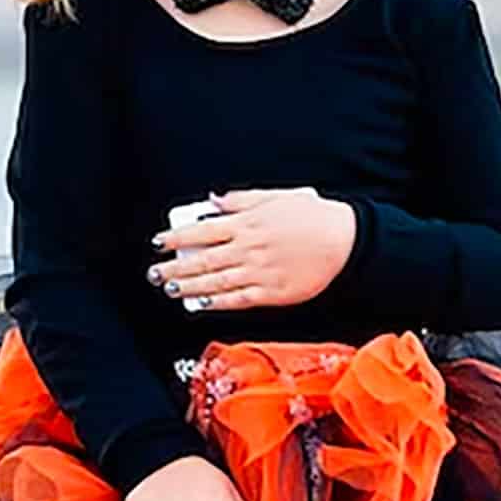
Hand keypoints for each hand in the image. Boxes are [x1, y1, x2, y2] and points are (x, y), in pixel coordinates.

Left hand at [149, 188, 354, 311]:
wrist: (346, 241)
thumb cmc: (312, 216)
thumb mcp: (274, 197)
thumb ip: (240, 200)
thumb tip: (213, 201)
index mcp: (247, 224)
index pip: (201, 231)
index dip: (176, 238)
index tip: (158, 243)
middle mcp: (248, 249)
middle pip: (202, 260)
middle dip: (174, 267)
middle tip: (155, 273)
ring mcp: (259, 272)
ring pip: (215, 282)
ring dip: (189, 287)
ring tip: (170, 289)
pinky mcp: (272, 292)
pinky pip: (238, 300)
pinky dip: (217, 302)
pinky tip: (201, 303)